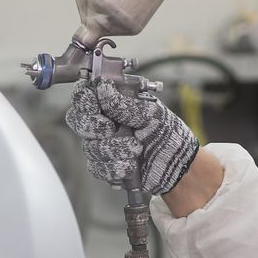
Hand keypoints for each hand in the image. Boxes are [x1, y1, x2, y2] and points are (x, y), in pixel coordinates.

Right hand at [63, 80, 199, 195]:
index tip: (95, 102)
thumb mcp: (152, 113)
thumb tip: (104, 89)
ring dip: (114, 149)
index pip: (84, 96)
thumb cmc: (169, 135)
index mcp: (113, 105)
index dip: (84, 99)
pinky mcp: (106, 167)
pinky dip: (115, 167)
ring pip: (90, 147)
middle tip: (113, 128)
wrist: (179, 165)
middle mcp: (104, 124)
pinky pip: (97, 168)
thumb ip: (126, 105)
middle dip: (95, 127)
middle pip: (78, 122)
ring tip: (136, 149)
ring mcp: (103, 146)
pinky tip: (130, 165)